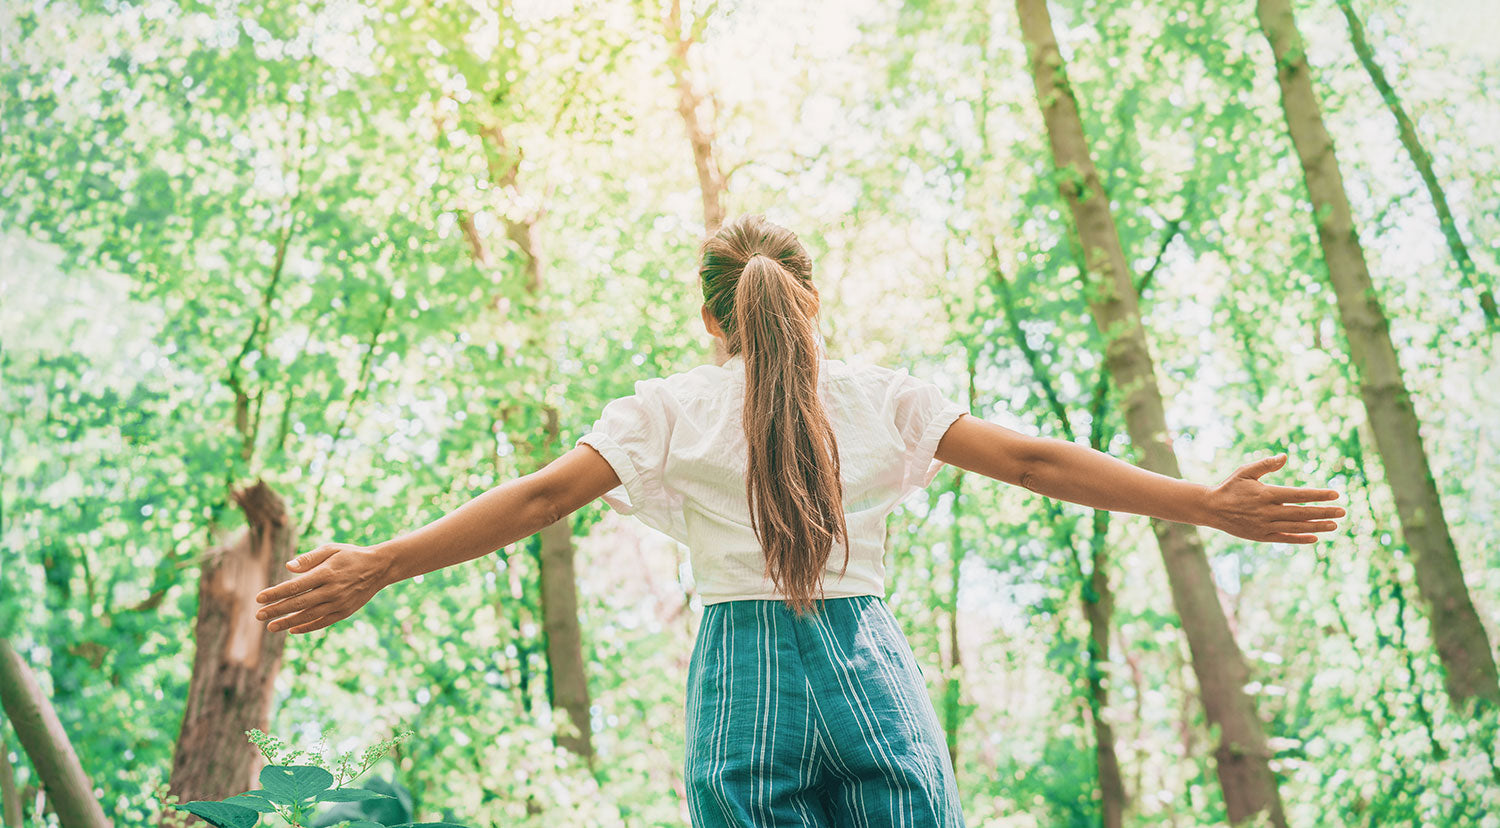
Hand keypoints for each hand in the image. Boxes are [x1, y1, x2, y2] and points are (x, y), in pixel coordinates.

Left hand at [254, 543, 390, 633]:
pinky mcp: (344, 612)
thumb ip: (309, 558)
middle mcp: (332, 590)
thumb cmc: (350, 555)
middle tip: (258, 615)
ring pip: (308, 616)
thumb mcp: (331, 549)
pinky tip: (292, 629)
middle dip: (276, 610)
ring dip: (288, 622)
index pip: (295, 586)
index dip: (275, 593)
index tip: (259, 598)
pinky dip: (307, 627)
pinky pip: (322, 622)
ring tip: (270, 627)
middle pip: (298, 603)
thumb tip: (288, 566)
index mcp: (326, 573)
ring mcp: (339, 603)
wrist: (379, 568)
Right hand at [1205, 453, 1344, 543]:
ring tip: (1334, 525)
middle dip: (1324, 512)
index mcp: (1266, 494)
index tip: (1335, 494)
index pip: (1299, 495)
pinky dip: (1300, 539)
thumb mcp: (1245, 471)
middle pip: (1302, 513)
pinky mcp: (1260, 536)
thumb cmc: (1230, 487)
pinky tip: (1315, 537)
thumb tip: (1285, 457)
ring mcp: (1264, 525)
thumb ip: (1266, 464)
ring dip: (1317, 526)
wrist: (1211, 508)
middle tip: (1342, 511)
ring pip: (1296, 527)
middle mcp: (1267, 511)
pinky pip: (1284, 538)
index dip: (1318, 495)